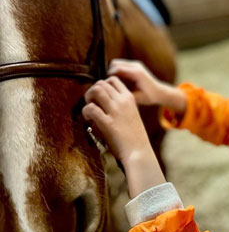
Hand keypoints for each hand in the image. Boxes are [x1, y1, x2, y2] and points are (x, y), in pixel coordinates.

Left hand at [82, 77, 166, 197]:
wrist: (138, 151)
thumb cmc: (134, 135)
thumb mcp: (131, 113)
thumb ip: (120, 105)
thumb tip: (103, 100)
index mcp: (129, 98)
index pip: (113, 80)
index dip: (102, 85)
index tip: (100, 96)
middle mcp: (122, 101)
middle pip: (101, 83)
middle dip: (92, 91)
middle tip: (91, 102)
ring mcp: (115, 111)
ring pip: (95, 90)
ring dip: (88, 98)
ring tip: (89, 109)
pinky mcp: (108, 123)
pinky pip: (91, 108)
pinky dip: (86, 111)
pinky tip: (88, 119)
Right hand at [107, 59, 186, 114]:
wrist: (160, 92)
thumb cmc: (150, 96)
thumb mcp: (137, 98)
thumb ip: (125, 94)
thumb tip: (112, 94)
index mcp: (136, 73)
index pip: (117, 68)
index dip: (108, 75)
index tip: (104, 84)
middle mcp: (136, 66)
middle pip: (115, 63)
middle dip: (109, 72)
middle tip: (106, 83)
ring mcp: (136, 64)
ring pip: (117, 62)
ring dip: (112, 71)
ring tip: (111, 82)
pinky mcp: (135, 65)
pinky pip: (122, 64)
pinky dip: (117, 70)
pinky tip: (117, 81)